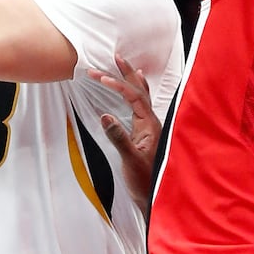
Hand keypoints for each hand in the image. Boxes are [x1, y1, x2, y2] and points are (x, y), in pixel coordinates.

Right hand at [87, 53, 161, 208]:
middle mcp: (152, 123)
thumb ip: (118, 137)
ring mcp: (149, 127)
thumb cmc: (144, 180)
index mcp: (150, 125)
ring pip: (141, 97)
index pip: (134, 97)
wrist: (153, 196)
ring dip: (131, 80)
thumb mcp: (130, 159)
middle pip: (141, 91)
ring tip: (123, 65)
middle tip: (115, 57)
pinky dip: (135, 93)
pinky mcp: (144, 133)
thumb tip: (105, 116)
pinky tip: (133, 90)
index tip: (100, 76)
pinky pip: (140, 106)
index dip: (117, 84)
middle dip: (126, 74)